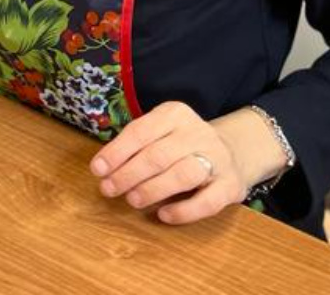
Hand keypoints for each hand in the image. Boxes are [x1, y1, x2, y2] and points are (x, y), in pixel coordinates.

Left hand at [89, 101, 275, 224]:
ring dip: (153, 189)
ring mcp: (218, 159)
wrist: (233, 152)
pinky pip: (208, 201)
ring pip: (183, 174)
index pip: (140, 132)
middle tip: (108, 189)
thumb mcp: (159, 134)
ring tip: (132, 200)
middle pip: (158, 155)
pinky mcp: (232, 186)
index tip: (97, 170)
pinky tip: (163, 215)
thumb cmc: (180, 145)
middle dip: (128, 174)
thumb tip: (102, 169)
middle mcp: (198, 133)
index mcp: (175, 114)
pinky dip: (184, 211)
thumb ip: (134, 147)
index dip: (116, 152)